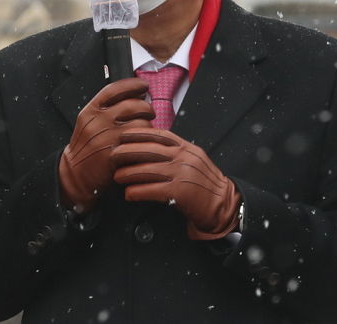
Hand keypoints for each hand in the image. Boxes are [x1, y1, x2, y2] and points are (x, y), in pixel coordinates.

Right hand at [59, 78, 153, 212]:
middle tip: (149, 112)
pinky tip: (145, 142)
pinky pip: (139, 142)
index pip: (115, 89)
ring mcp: (107, 137)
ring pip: (140, 123)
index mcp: (91, 110)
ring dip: (149, 126)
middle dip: (146, 107)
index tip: (143, 85)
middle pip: (133, 105)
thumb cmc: (86, 147)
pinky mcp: (115, 153)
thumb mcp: (89, 122)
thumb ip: (107, 109)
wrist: (74, 174)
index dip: (132, 84)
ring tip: (147, 130)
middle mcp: (98, 121)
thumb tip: (134, 95)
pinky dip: (146, 142)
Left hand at [111, 129, 240, 239]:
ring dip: (129, 173)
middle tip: (113, 154)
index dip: (139, 133)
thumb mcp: (193, 159)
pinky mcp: (180, 192)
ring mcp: (182, 174)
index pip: (160, 135)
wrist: (223, 204)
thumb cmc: (205, 182)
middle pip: (150, 150)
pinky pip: (153, 190)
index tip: (123, 134)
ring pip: (148, 170)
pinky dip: (138, 191)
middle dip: (128, 151)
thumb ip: (175, 151)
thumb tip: (150, 144)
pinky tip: (129, 193)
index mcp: (186, 147)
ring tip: (117, 176)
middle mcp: (184, 158)